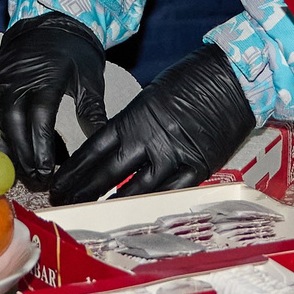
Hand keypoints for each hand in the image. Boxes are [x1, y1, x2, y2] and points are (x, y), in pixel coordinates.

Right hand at [0, 13, 106, 190]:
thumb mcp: (90, 80)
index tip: (47, 170)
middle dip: (23, 154)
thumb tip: (103, 143)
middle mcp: (17, 76)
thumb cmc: (74, 56)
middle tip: (34, 178)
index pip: (40, 116)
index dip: (42, 145)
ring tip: (13, 168)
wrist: (51, 25)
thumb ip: (93, 111)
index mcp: (47, 77)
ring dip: (1, 144)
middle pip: (14, 120)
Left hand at [49, 44, 257, 204]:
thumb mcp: (151, 96)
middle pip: (108, 173)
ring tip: (92, 216)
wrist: (234, 77)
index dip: (74, 170)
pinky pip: (170, 194)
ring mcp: (174, 156)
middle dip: (83, 191)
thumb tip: (114, 148)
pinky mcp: (198, 167)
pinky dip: (151, 206)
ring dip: (111, 205)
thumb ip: (132, 125)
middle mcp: (149, 139)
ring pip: (135, 191)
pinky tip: (135, 216)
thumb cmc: (192, 79)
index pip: (94, 149)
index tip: (58, 183)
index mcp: (134, 117)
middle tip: (64, 204)